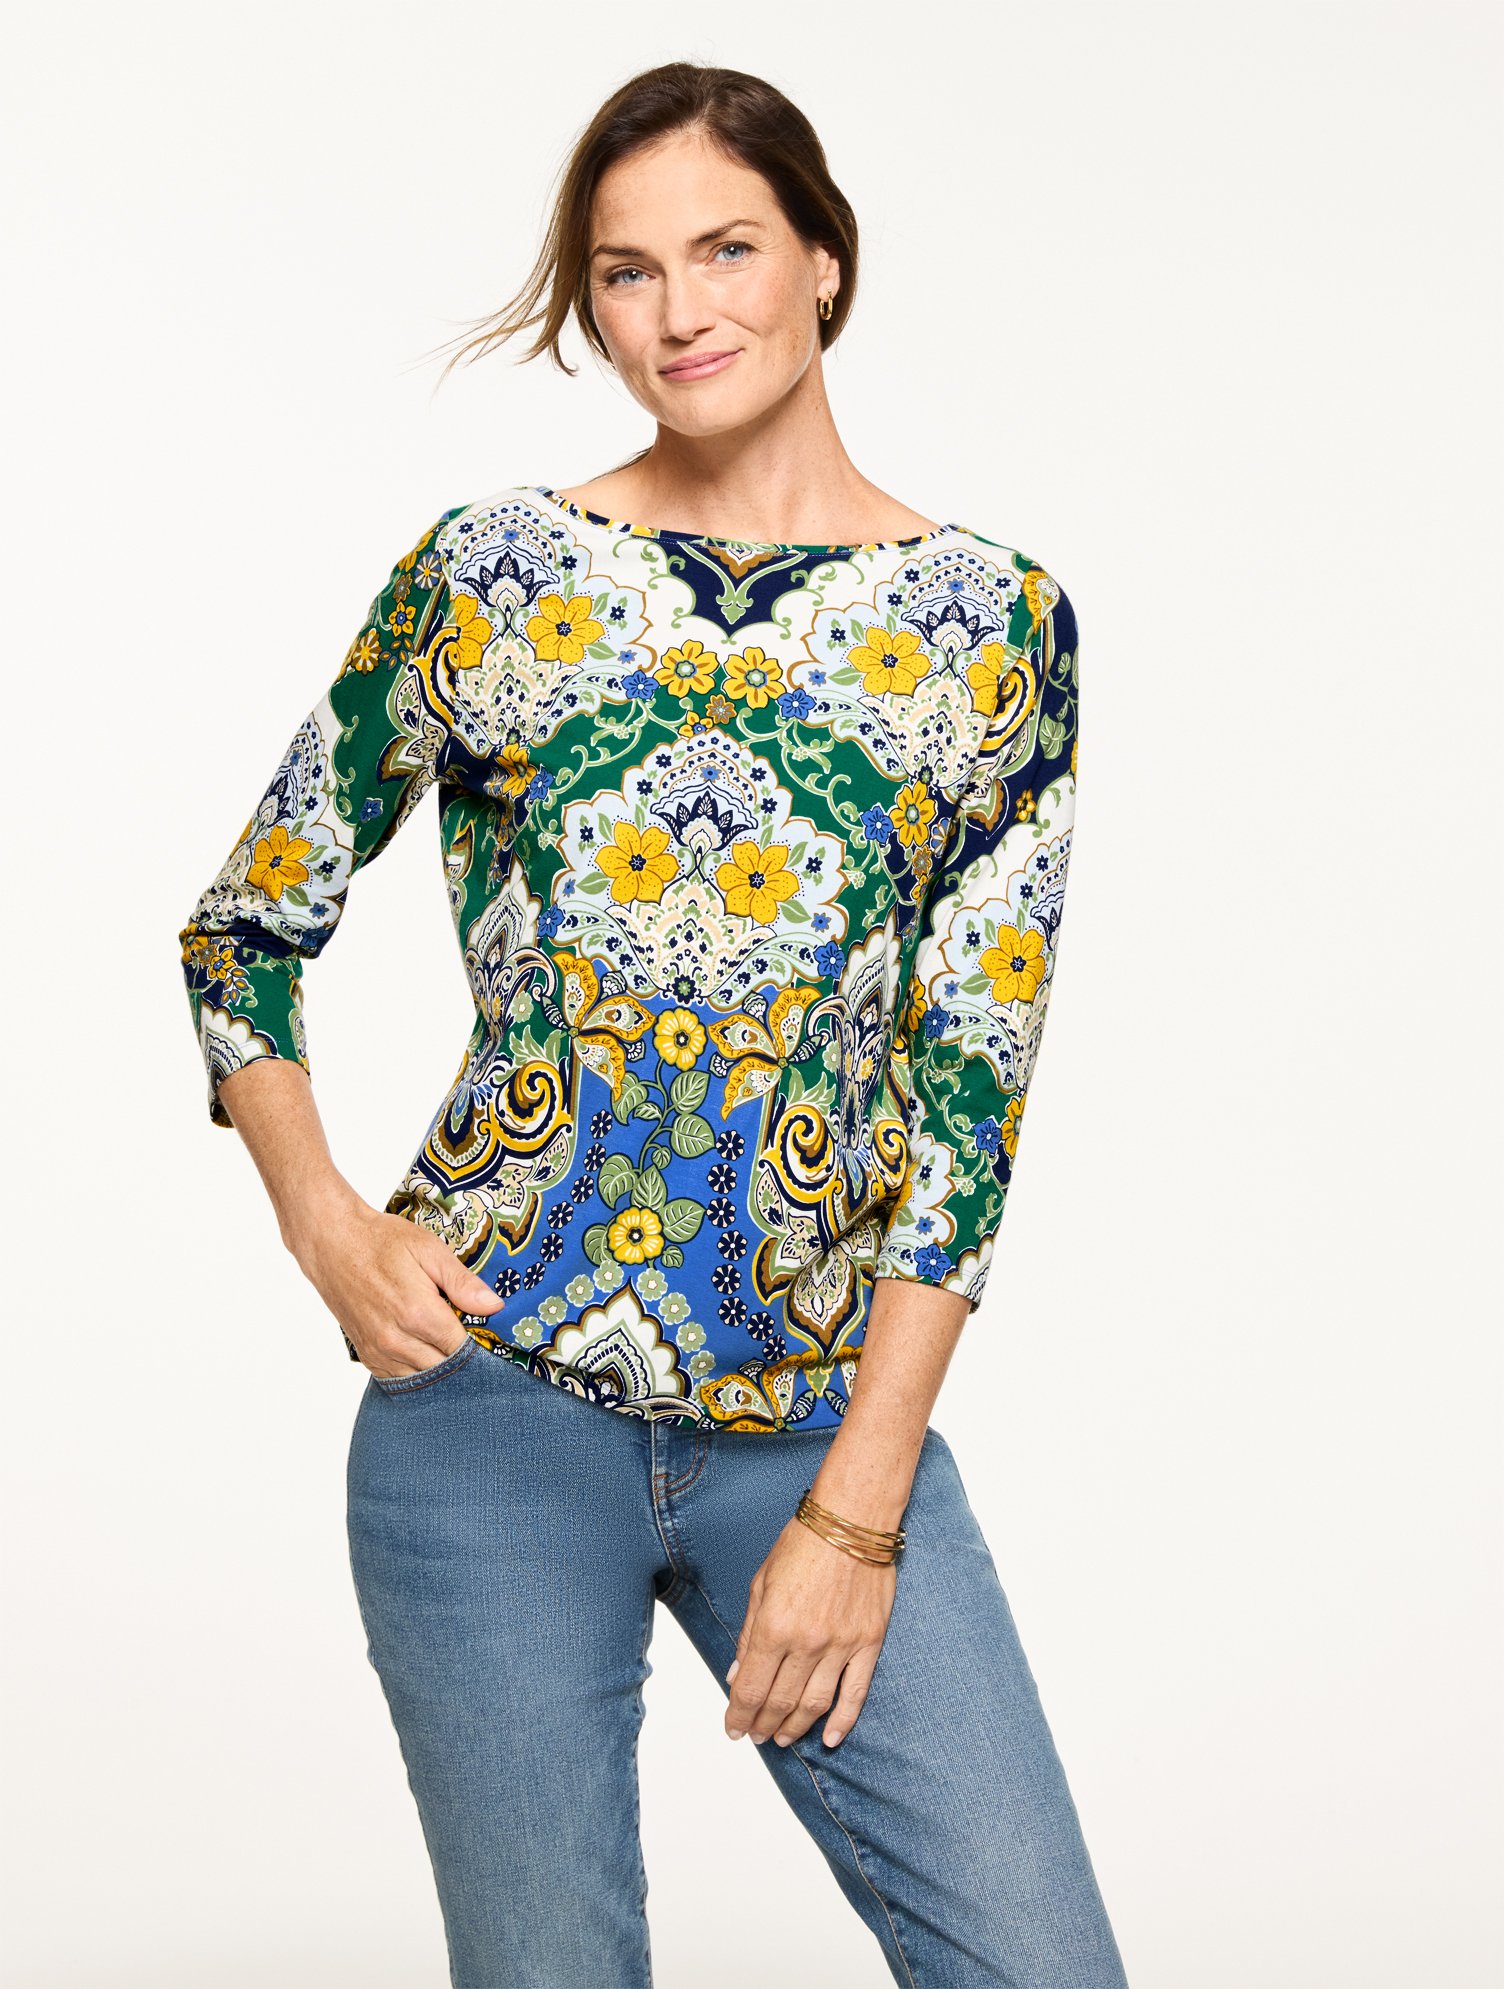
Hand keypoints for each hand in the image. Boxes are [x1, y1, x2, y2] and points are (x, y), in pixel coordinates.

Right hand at [290, 1193, 505, 1378]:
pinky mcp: (367, 1356)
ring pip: (424, 1377)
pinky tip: (422, 1347)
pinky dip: (416, 1368)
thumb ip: (463, 1283)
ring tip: (444, 1338)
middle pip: (446, 1367)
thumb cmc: (381, 1242)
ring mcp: (379, 1351)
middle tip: (467, 1332)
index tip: (485, 1331)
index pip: (464, 1348)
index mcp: (418, 1314)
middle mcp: (397, 1340)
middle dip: (461, 1355)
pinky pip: (400, 1378)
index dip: (479, 1341)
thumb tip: (495, 1307)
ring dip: (438, 1363)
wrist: (333, 1244)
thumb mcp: (429, 1250)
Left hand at [724, 1514, 897, 1750]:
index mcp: (775, 1625)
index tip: (732, 1728)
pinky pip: (855, 1693)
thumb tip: (737, 1673)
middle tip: (755, 1736)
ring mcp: (841, 1645)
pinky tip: (829, 1739)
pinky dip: (842, 1722)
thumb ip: (750, 1633)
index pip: (750, 1688)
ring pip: (814, 1704)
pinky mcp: (868, 1643)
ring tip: (782, 1738)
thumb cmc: (803, 1543)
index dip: (738, 1715)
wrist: (852, 1520)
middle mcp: (807, 1642)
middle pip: (780, 1702)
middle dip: (762, 1724)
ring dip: (794, 1728)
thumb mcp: (762, 1583)